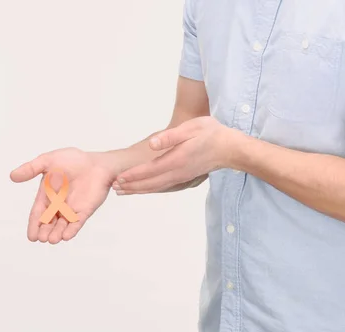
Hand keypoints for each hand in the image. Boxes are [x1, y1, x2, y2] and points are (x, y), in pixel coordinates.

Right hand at [10, 148, 115, 243]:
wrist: (96, 162)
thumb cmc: (73, 160)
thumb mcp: (48, 161)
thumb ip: (31, 169)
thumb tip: (12, 176)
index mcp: (47, 195)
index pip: (38, 213)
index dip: (34, 225)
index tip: (31, 237)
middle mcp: (58, 205)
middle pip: (49, 223)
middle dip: (45, 231)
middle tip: (42, 238)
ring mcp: (72, 209)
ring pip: (62, 225)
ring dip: (57, 233)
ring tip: (52, 240)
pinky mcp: (85, 210)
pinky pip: (77, 223)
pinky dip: (72, 230)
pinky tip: (66, 236)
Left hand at [112, 117, 237, 194]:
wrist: (230, 148)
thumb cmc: (211, 134)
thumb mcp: (191, 128)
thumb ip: (170, 136)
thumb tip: (152, 144)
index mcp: (177, 160)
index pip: (150, 171)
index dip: (133, 175)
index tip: (119, 178)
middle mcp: (178, 172)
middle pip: (150, 183)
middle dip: (132, 186)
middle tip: (114, 188)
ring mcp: (182, 177)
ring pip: (156, 187)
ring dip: (139, 190)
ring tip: (123, 191)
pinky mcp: (185, 178)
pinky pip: (164, 187)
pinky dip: (150, 189)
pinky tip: (143, 188)